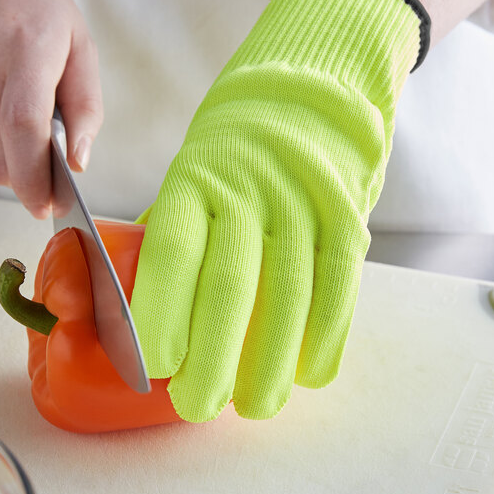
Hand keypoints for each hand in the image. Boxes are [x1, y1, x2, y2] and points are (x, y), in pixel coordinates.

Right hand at [0, 0, 101, 217]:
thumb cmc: (34, 3)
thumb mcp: (80, 47)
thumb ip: (86, 108)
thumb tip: (78, 161)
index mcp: (24, 52)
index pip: (24, 129)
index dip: (37, 179)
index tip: (51, 206)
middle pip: (1, 159)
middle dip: (29, 184)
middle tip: (49, 185)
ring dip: (11, 162)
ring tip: (24, 128)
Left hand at [130, 0, 426, 421]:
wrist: (311, 87)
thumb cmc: (236, 144)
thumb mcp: (191, 172)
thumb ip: (176, 232)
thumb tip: (147, 300)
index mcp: (195, 180)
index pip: (173, 255)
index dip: (162, 317)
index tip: (154, 366)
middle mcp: (248, 192)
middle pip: (229, 287)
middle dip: (213, 360)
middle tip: (196, 406)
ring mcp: (303, 203)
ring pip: (288, 296)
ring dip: (270, 363)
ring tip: (253, 406)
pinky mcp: (347, 216)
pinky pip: (338, 286)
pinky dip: (325, 337)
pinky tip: (307, 373)